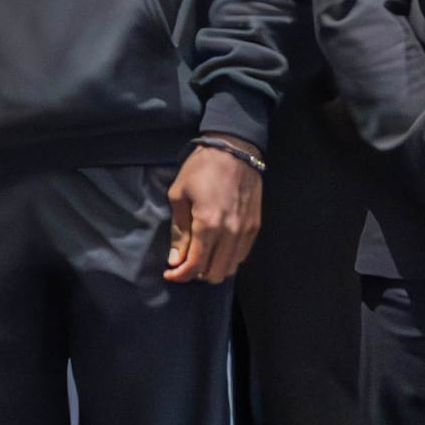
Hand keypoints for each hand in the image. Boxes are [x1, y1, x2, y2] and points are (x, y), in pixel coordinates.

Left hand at [166, 145, 264, 284]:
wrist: (235, 150)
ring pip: (231, 268)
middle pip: (215, 273)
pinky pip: (242, 255)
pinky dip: (228, 259)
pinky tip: (217, 248)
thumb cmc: (201, 168)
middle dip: (196, 274)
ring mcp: (246, 231)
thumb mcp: (179, 195)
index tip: (169, 273)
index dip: (180, 275)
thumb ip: (179, 231)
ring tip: (200, 256)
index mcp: (208, 224)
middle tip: (184, 263)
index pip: (195, 265)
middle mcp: (231, 233)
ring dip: (213, 268)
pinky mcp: (255, 227)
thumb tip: (175, 260)